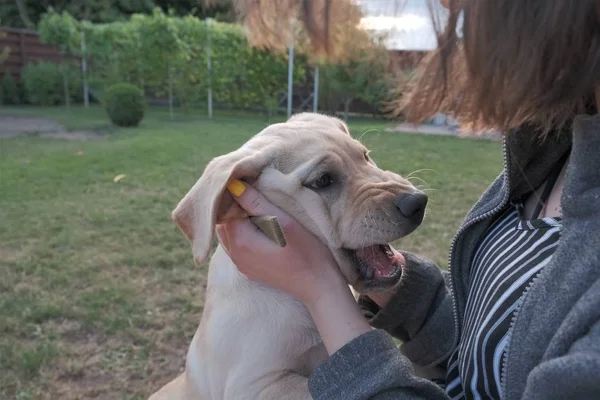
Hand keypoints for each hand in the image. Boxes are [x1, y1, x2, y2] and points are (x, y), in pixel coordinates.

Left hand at [217, 180, 372, 353]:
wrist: (319, 287)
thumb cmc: (307, 252)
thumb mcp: (284, 222)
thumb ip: (256, 203)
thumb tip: (234, 184)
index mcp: (240, 241)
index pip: (226, 208)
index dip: (235, 193)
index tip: (249, 181)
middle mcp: (235, 255)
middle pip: (224, 221)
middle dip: (234, 205)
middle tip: (252, 190)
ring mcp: (241, 265)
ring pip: (229, 233)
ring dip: (238, 219)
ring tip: (255, 206)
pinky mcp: (250, 270)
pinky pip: (237, 245)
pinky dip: (242, 232)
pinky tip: (259, 225)